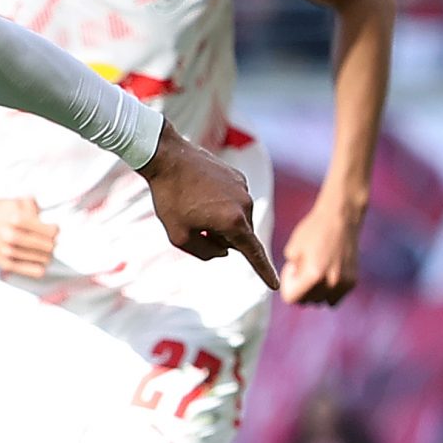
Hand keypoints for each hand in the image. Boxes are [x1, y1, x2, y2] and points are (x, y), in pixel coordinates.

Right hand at [0, 192, 57, 278]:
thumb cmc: (1, 210)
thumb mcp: (19, 201)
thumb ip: (37, 210)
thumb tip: (54, 229)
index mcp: (17, 218)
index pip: (50, 231)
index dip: (55, 230)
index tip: (54, 228)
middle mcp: (11, 236)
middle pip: (48, 246)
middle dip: (53, 242)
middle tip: (51, 239)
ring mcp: (7, 251)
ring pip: (43, 259)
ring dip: (47, 254)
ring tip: (44, 248)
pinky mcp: (5, 263)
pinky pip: (34, 271)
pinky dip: (41, 266)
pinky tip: (40, 260)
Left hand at [139, 123, 278, 290]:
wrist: (167, 156)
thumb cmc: (170, 198)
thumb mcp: (179, 237)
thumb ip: (205, 253)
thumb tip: (224, 251)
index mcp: (234, 222)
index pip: (253, 254)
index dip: (264, 272)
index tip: (275, 286)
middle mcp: (245, 205)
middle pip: (238, 236)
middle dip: (219, 237)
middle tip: (193, 223)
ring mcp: (243, 188)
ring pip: (236, 218)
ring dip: (219, 220)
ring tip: (194, 205)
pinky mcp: (238, 176)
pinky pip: (233, 201)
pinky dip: (220, 204)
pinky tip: (200, 193)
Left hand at [279, 196, 363, 305]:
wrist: (341, 216)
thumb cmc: (314, 229)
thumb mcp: (292, 249)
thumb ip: (291, 273)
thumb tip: (294, 287)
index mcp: (313, 275)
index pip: (292, 299)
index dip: (288, 285)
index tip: (292, 270)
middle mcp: (330, 283)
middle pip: (306, 301)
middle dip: (301, 287)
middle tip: (304, 266)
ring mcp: (343, 284)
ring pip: (321, 301)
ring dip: (315, 291)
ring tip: (316, 269)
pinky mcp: (352, 282)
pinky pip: (335, 297)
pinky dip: (329, 289)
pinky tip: (328, 271)